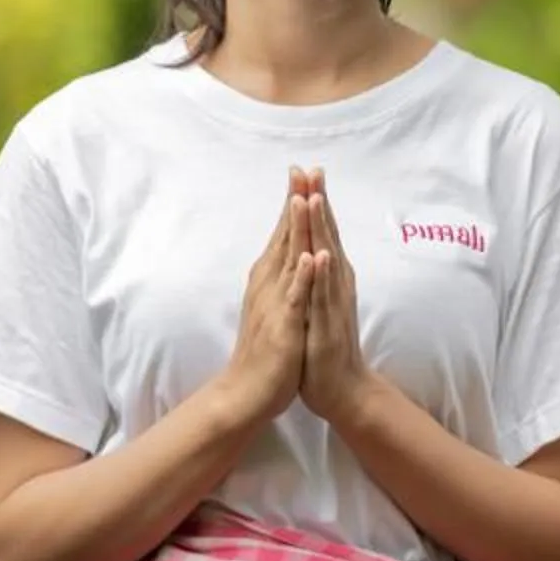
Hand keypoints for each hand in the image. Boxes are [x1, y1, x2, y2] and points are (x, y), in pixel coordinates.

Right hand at [215, 172, 310, 425]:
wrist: (247, 392)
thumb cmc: (266, 350)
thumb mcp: (276, 305)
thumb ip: (281, 278)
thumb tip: (289, 253)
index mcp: (271, 278)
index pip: (285, 233)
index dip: (294, 202)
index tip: (302, 171)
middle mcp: (270, 284)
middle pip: (286, 236)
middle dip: (295, 201)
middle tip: (303, 168)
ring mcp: (276, 303)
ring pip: (289, 259)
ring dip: (297, 228)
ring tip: (304, 197)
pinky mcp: (284, 326)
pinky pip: (295, 298)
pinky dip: (303, 277)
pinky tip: (312, 257)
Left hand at [292, 168, 378, 426]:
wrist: (344, 390)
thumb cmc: (328, 345)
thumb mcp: (321, 302)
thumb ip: (320, 275)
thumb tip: (316, 247)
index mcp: (332, 277)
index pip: (322, 232)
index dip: (315, 201)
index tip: (306, 170)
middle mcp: (338, 284)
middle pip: (328, 235)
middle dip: (319, 202)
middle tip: (312, 168)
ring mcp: (334, 303)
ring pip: (327, 259)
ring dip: (322, 229)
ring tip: (315, 199)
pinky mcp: (328, 325)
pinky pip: (324, 296)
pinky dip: (323, 274)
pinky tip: (321, 254)